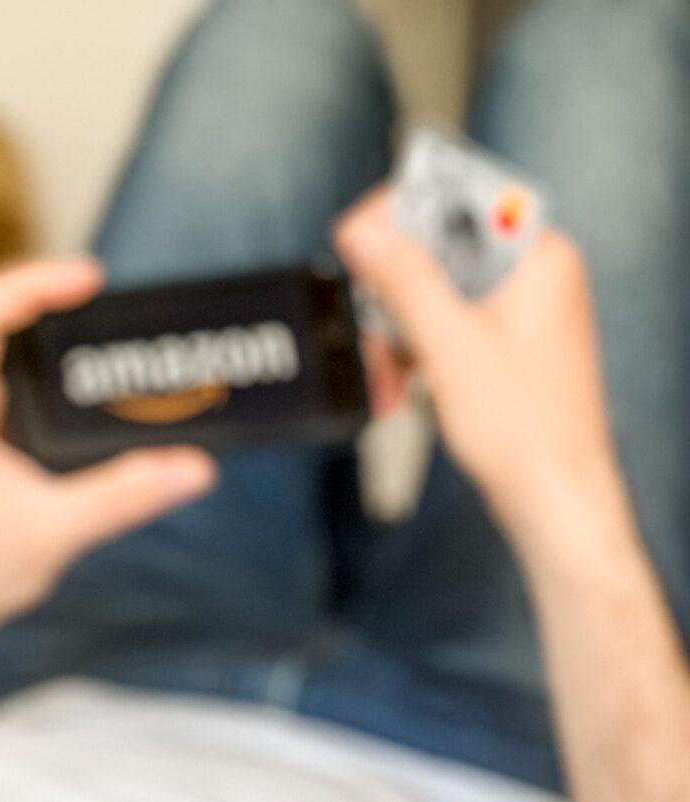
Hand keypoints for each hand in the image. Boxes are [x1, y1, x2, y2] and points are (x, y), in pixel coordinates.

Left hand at [0, 258, 217, 633]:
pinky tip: (76, 365)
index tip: (84, 280)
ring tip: (95, 315)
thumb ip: (123, 496)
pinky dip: (36, 354)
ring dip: (39, 321)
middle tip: (101, 292)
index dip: (29, 283)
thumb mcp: (55, 531)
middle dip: (44, 294)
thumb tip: (189, 468)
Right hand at [334, 188, 619, 538]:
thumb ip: (405, 279)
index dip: (401, 214)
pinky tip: (400, 390)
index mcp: (537, 259)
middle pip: (435, 250)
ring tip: (386, 382)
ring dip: (394, 335)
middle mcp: (531, 276)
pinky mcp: (498, 344)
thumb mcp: (449, 347)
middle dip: (391, 297)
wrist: (553, 498)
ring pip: (429, 293)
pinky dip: (411, 354)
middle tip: (372, 334)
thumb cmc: (524, 431)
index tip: (355, 240)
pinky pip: (439, 326)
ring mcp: (515, 311)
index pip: (459, 196)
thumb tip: (364, 226)